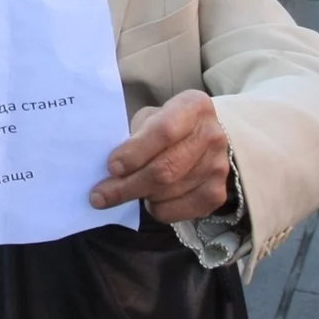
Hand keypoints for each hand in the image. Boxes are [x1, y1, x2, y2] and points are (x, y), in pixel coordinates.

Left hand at [90, 89, 230, 223]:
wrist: (201, 138)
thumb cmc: (165, 126)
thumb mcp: (149, 118)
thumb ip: (134, 136)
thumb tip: (109, 171)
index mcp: (194, 107)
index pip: (164, 131)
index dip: (135, 152)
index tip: (111, 167)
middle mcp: (212, 136)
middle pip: (166, 168)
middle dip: (127, 185)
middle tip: (100, 196)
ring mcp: (219, 167)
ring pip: (169, 192)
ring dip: (139, 196)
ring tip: (122, 191)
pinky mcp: (218, 193)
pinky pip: (180, 211)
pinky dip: (157, 209)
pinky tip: (149, 199)